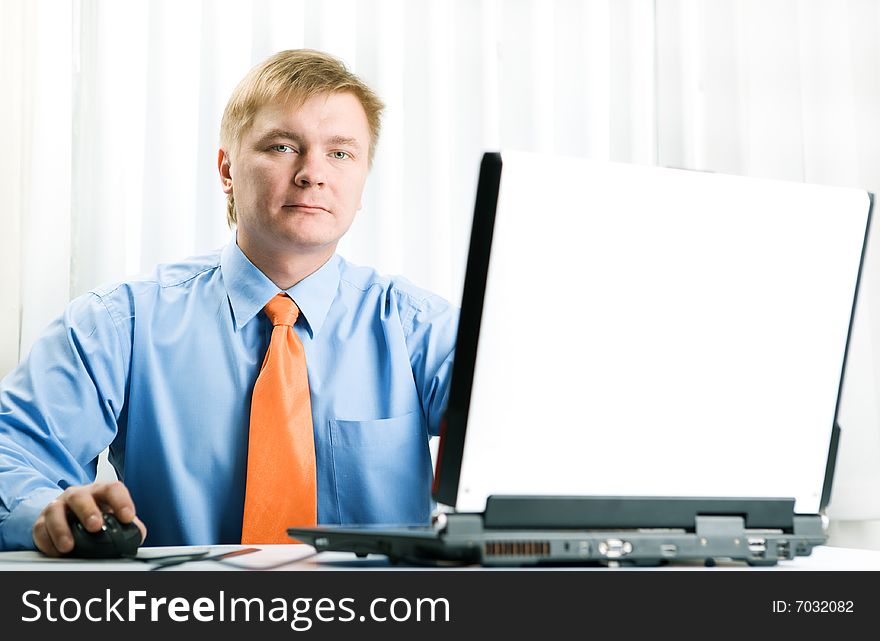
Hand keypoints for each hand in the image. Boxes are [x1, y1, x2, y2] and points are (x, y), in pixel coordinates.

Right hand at [32, 481, 147, 556]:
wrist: (70, 514)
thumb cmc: (98, 515)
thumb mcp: (114, 517)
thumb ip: (128, 525)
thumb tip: (137, 534)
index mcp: (100, 492)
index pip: (112, 489)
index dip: (121, 501)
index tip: (127, 517)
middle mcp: (78, 495)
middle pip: (80, 497)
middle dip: (88, 511)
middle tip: (95, 527)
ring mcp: (59, 506)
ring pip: (55, 511)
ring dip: (62, 529)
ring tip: (69, 546)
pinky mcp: (42, 521)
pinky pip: (41, 529)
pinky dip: (48, 542)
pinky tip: (57, 552)